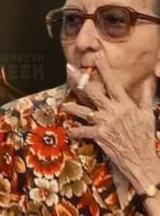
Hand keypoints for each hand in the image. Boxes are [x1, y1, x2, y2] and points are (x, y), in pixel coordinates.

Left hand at [62, 52, 158, 190]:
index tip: (96, 55)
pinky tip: (70, 131)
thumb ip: (146, 95)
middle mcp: (113, 111)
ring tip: (64, 105)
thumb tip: (151, 77)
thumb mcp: (147, 114)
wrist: (142, 160)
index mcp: (125, 104)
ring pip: (83, 110)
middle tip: (68, 69)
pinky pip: (83, 131)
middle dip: (79, 80)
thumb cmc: (145, 136)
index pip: (113, 82)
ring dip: (72, 107)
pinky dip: (76, 131)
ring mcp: (104, 123)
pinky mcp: (99, 135)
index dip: (104, 68)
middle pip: (93, 92)